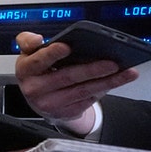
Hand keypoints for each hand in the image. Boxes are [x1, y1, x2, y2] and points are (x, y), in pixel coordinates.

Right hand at [13, 31, 138, 134]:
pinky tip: (116, 82)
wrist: (40, 99)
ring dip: (106, 82)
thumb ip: (28, 41)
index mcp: (26, 69)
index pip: (38, 60)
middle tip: (112, 63)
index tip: (67, 47)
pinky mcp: (64, 112)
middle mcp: (34, 88)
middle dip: (91, 70)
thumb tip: (37, 39)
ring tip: (125, 73)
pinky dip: (103, 90)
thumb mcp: (29, 54)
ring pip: (81, 91)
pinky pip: (87, 101)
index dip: (51, 54)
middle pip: (66, 77)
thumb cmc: (38, 71)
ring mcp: (49, 103)